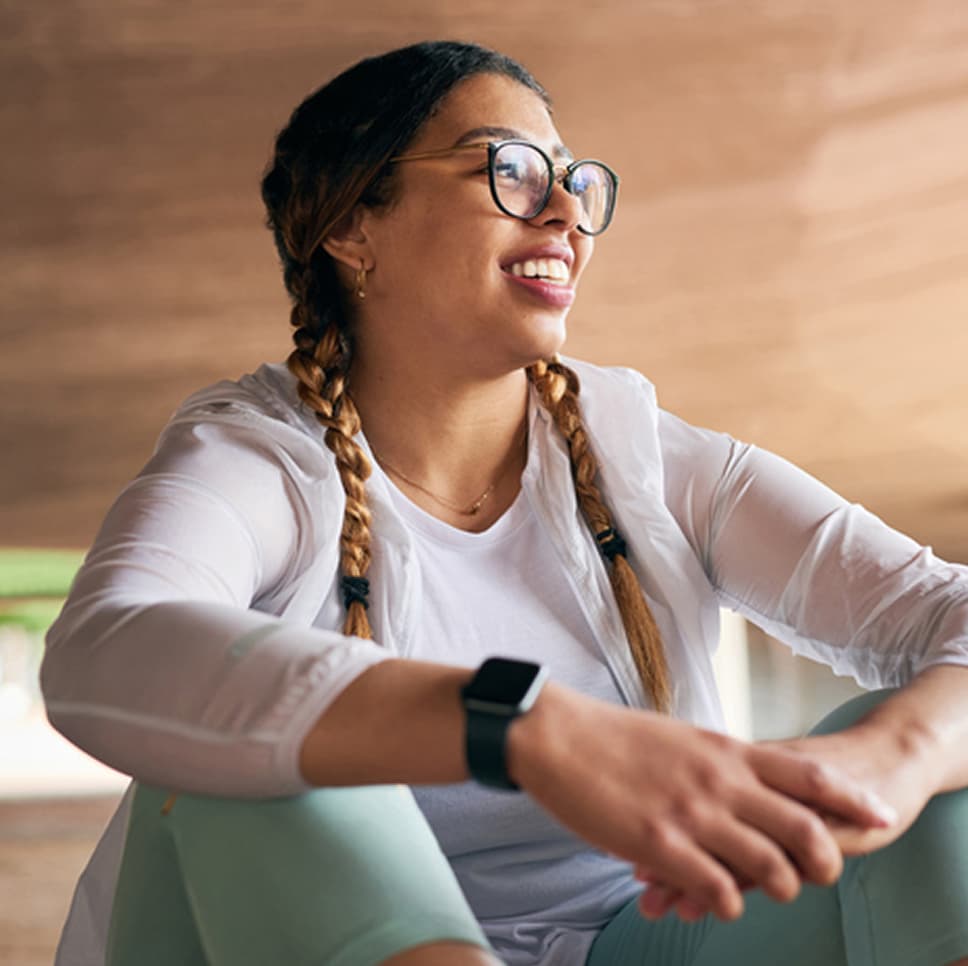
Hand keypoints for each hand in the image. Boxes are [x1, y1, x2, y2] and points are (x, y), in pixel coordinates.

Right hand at [631, 715, 937, 920]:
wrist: (558, 737)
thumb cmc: (615, 737)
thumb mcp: (681, 738)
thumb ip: (720, 762)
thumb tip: (746, 785)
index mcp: (724, 750)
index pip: (807, 774)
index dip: (851, 798)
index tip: (878, 814)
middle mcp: (718, 781)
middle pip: (804, 827)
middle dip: (825, 859)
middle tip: (820, 874)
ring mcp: (691, 813)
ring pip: (769, 867)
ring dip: (776, 888)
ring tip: (762, 890)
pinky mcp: (658, 844)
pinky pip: (718, 890)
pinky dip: (727, 902)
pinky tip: (713, 897)